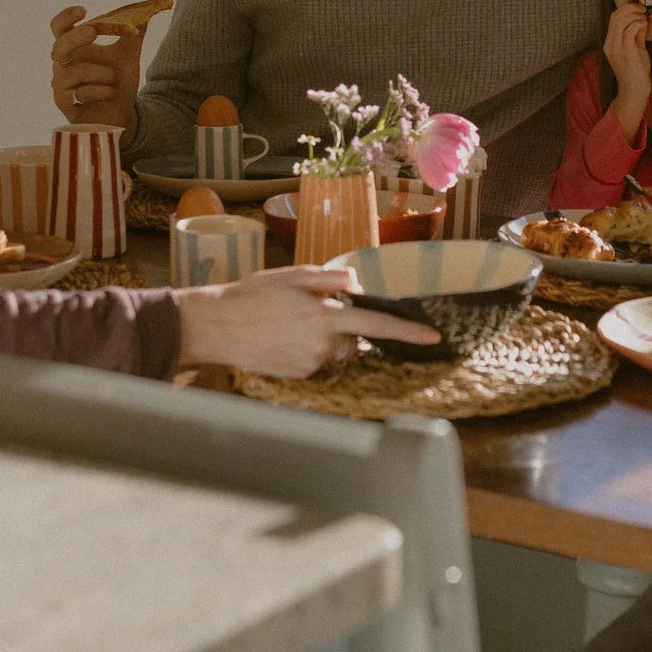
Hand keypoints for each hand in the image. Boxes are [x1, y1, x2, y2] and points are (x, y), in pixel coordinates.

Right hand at [50, 5, 141, 133]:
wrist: (122, 115)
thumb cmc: (118, 84)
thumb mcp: (128, 58)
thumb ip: (133, 36)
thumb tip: (145, 13)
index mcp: (74, 49)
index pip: (60, 28)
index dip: (66, 17)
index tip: (83, 9)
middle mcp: (63, 65)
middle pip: (59, 46)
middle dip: (75, 37)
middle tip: (93, 32)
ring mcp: (61, 85)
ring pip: (73, 72)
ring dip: (99, 72)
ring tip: (115, 78)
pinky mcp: (64, 104)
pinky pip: (78, 93)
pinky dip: (99, 91)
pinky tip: (110, 92)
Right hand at [174, 267, 442, 377]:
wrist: (218, 327)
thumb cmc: (253, 295)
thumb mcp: (293, 275)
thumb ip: (330, 279)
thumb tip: (357, 284)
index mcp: (325, 316)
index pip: (377, 324)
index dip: (408, 330)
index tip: (433, 336)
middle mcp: (323, 344)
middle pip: (355, 336)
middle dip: (345, 324)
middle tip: (312, 310)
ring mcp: (311, 364)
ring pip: (336, 349)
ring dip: (326, 337)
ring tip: (291, 323)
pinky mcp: (299, 376)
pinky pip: (318, 361)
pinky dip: (310, 349)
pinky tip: (284, 338)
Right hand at [603, 1, 651, 136]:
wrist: (635, 91)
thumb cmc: (637, 71)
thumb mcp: (636, 49)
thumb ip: (637, 34)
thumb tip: (642, 19)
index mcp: (610, 43)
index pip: (613, 18)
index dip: (626, 8)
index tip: (639, 7)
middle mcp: (610, 44)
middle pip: (615, 16)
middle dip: (630, 7)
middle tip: (644, 7)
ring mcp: (616, 48)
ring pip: (620, 21)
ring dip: (635, 14)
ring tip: (645, 16)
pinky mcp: (626, 52)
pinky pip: (629, 30)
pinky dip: (638, 23)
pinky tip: (645, 25)